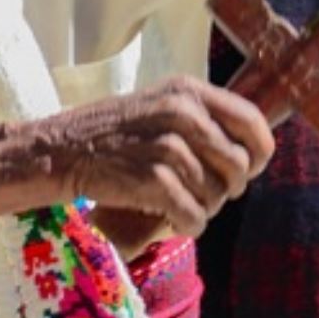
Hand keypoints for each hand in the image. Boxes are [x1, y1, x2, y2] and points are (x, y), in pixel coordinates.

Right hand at [37, 77, 272, 240]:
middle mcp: (182, 113)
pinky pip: (195, 216)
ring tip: (178, 203)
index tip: (248, 169)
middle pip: (239, 165)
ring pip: (218, 195)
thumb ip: (199, 118)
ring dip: (203, 208)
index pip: (251, 121)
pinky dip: (188, 226)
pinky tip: (172, 221)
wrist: (59, 150)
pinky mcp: (153, 180)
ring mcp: (168, 146)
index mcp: (187, 91)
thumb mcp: (157, 106)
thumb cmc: (111, 134)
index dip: (258, 152)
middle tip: (203, 194)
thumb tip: (248, 151)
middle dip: (228, 188)